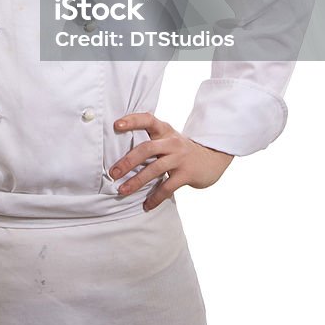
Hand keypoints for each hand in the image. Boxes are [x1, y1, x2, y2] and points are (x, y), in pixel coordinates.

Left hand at [108, 112, 233, 211]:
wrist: (212, 158)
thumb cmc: (181, 149)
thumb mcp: (168, 138)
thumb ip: (150, 141)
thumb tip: (120, 152)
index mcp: (165, 130)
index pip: (148, 119)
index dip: (132, 121)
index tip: (116, 125)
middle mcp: (172, 142)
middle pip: (147, 148)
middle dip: (128, 161)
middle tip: (113, 173)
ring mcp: (180, 158)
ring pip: (155, 169)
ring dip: (137, 181)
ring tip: (122, 190)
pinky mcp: (186, 174)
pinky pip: (167, 187)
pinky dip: (155, 197)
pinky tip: (146, 205)